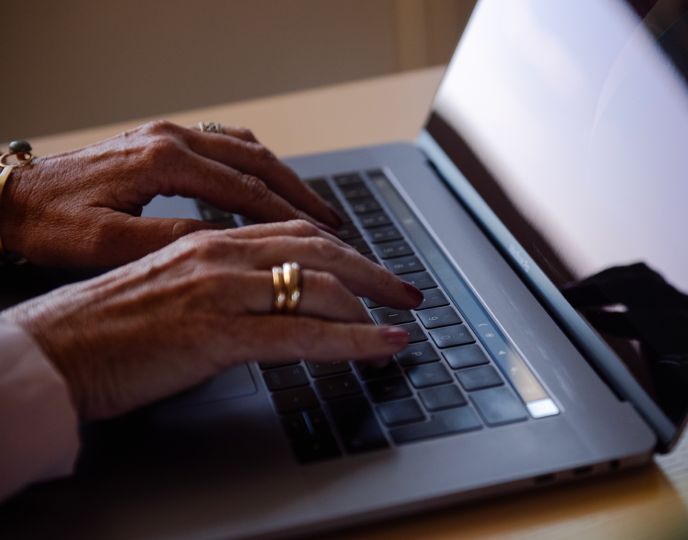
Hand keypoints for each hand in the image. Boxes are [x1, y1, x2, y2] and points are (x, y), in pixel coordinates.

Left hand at [0, 121, 341, 266]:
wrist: (7, 200)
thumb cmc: (49, 225)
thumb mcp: (109, 244)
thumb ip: (172, 242)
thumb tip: (229, 245)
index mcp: (164, 160)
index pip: (247, 188)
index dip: (292, 216)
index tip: (326, 239)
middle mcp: (171, 140)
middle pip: (258, 162)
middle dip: (302, 194)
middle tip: (336, 224)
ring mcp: (166, 138)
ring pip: (245, 151)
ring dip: (284, 179)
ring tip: (315, 209)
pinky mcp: (159, 145)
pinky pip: (224, 148)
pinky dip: (256, 168)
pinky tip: (269, 188)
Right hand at [0, 221, 423, 420]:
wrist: (48, 353)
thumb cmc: (100, 329)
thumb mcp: (168, 289)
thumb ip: (215, 283)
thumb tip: (259, 299)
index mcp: (207, 240)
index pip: (294, 233)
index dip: (344, 250)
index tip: (372, 268)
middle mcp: (219, 253)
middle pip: (319, 250)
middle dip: (372, 272)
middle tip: (407, 291)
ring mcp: (220, 290)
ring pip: (319, 285)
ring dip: (372, 305)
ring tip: (403, 321)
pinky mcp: (217, 332)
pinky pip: (303, 334)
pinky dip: (354, 340)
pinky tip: (384, 346)